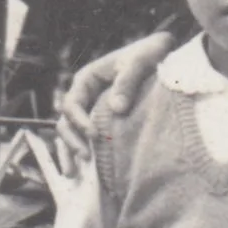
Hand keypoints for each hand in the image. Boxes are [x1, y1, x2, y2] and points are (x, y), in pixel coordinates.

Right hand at [56, 32, 174, 161]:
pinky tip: (84, 171)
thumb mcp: (140, 61)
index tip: (95, 135)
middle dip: (72, 141)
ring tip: (73, 173)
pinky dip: (82, 151)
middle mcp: (85, 95)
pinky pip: (86, 137)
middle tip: (85, 158)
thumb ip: (128, 81)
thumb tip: (117, 108)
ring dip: (70, 151)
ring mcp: (92, 109)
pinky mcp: (102, 120)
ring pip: (71, 132)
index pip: (73, 103)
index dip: (79, 121)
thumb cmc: (149, 53)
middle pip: (67, 121)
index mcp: (87, 79)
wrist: (161, 54)